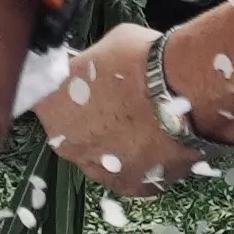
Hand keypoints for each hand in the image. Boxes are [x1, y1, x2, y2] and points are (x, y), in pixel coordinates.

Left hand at [29, 16, 194, 193]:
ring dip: (117, 145)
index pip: (47, 99)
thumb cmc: (142, 60)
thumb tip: (95, 68)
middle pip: (74, 133)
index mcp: (50, 106)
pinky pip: (133, 174)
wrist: (185, 91)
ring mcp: (100, 170)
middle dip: (93, 120)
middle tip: (121, 103)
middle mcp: (68, 145)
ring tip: (146, 122)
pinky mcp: (135, 186)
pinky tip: (161, 139)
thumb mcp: (104, 47)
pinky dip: (144, 161)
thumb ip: (90, 66)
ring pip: (103, 158)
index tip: (85, 86)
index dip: (68, 92)